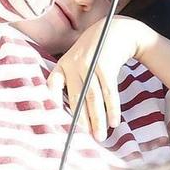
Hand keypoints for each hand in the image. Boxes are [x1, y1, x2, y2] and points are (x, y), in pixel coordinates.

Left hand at [49, 14, 153, 137]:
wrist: (118, 30)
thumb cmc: (96, 51)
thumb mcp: (78, 60)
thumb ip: (72, 80)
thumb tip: (75, 112)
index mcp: (63, 65)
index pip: (52, 87)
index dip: (52, 105)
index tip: (54, 124)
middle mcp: (73, 64)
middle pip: (77, 98)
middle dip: (83, 121)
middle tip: (88, 139)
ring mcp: (89, 63)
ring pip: (93, 97)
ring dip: (98, 119)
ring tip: (102, 135)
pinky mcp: (105, 64)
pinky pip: (109, 91)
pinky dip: (112, 108)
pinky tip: (114, 121)